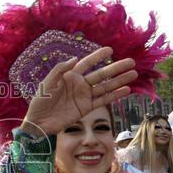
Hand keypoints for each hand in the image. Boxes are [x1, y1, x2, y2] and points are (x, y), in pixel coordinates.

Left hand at [21, 47, 137, 135]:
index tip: (110, 50)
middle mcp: (80, 84)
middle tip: (131, 62)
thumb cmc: (40, 101)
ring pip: (105, 87)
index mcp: (70, 76)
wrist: (39, 123)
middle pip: (101, 74)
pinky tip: (126, 90)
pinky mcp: (86, 108)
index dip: (98, 56)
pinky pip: (103, 100)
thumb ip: (60, 70)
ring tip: (133, 74)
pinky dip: (114, 95)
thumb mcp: (47, 83)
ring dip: (119, 81)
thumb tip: (75, 58)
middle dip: (116, 68)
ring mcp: (85, 96)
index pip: (87, 63)